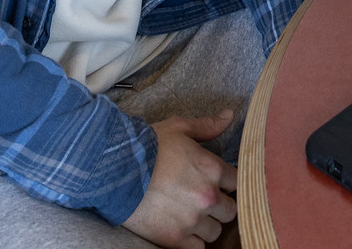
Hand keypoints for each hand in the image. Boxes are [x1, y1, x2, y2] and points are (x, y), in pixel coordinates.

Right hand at [123, 112, 238, 247]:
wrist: (113, 170)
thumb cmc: (147, 147)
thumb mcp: (179, 128)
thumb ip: (207, 126)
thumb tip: (230, 115)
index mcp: (213, 169)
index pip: (238, 183)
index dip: (227, 183)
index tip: (217, 183)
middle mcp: (207, 197)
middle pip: (230, 211)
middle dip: (219, 206)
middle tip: (202, 200)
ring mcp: (191, 220)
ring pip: (214, 232)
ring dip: (205, 225)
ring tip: (189, 215)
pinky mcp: (174, 239)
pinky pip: (197, 248)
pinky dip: (191, 241)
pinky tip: (181, 229)